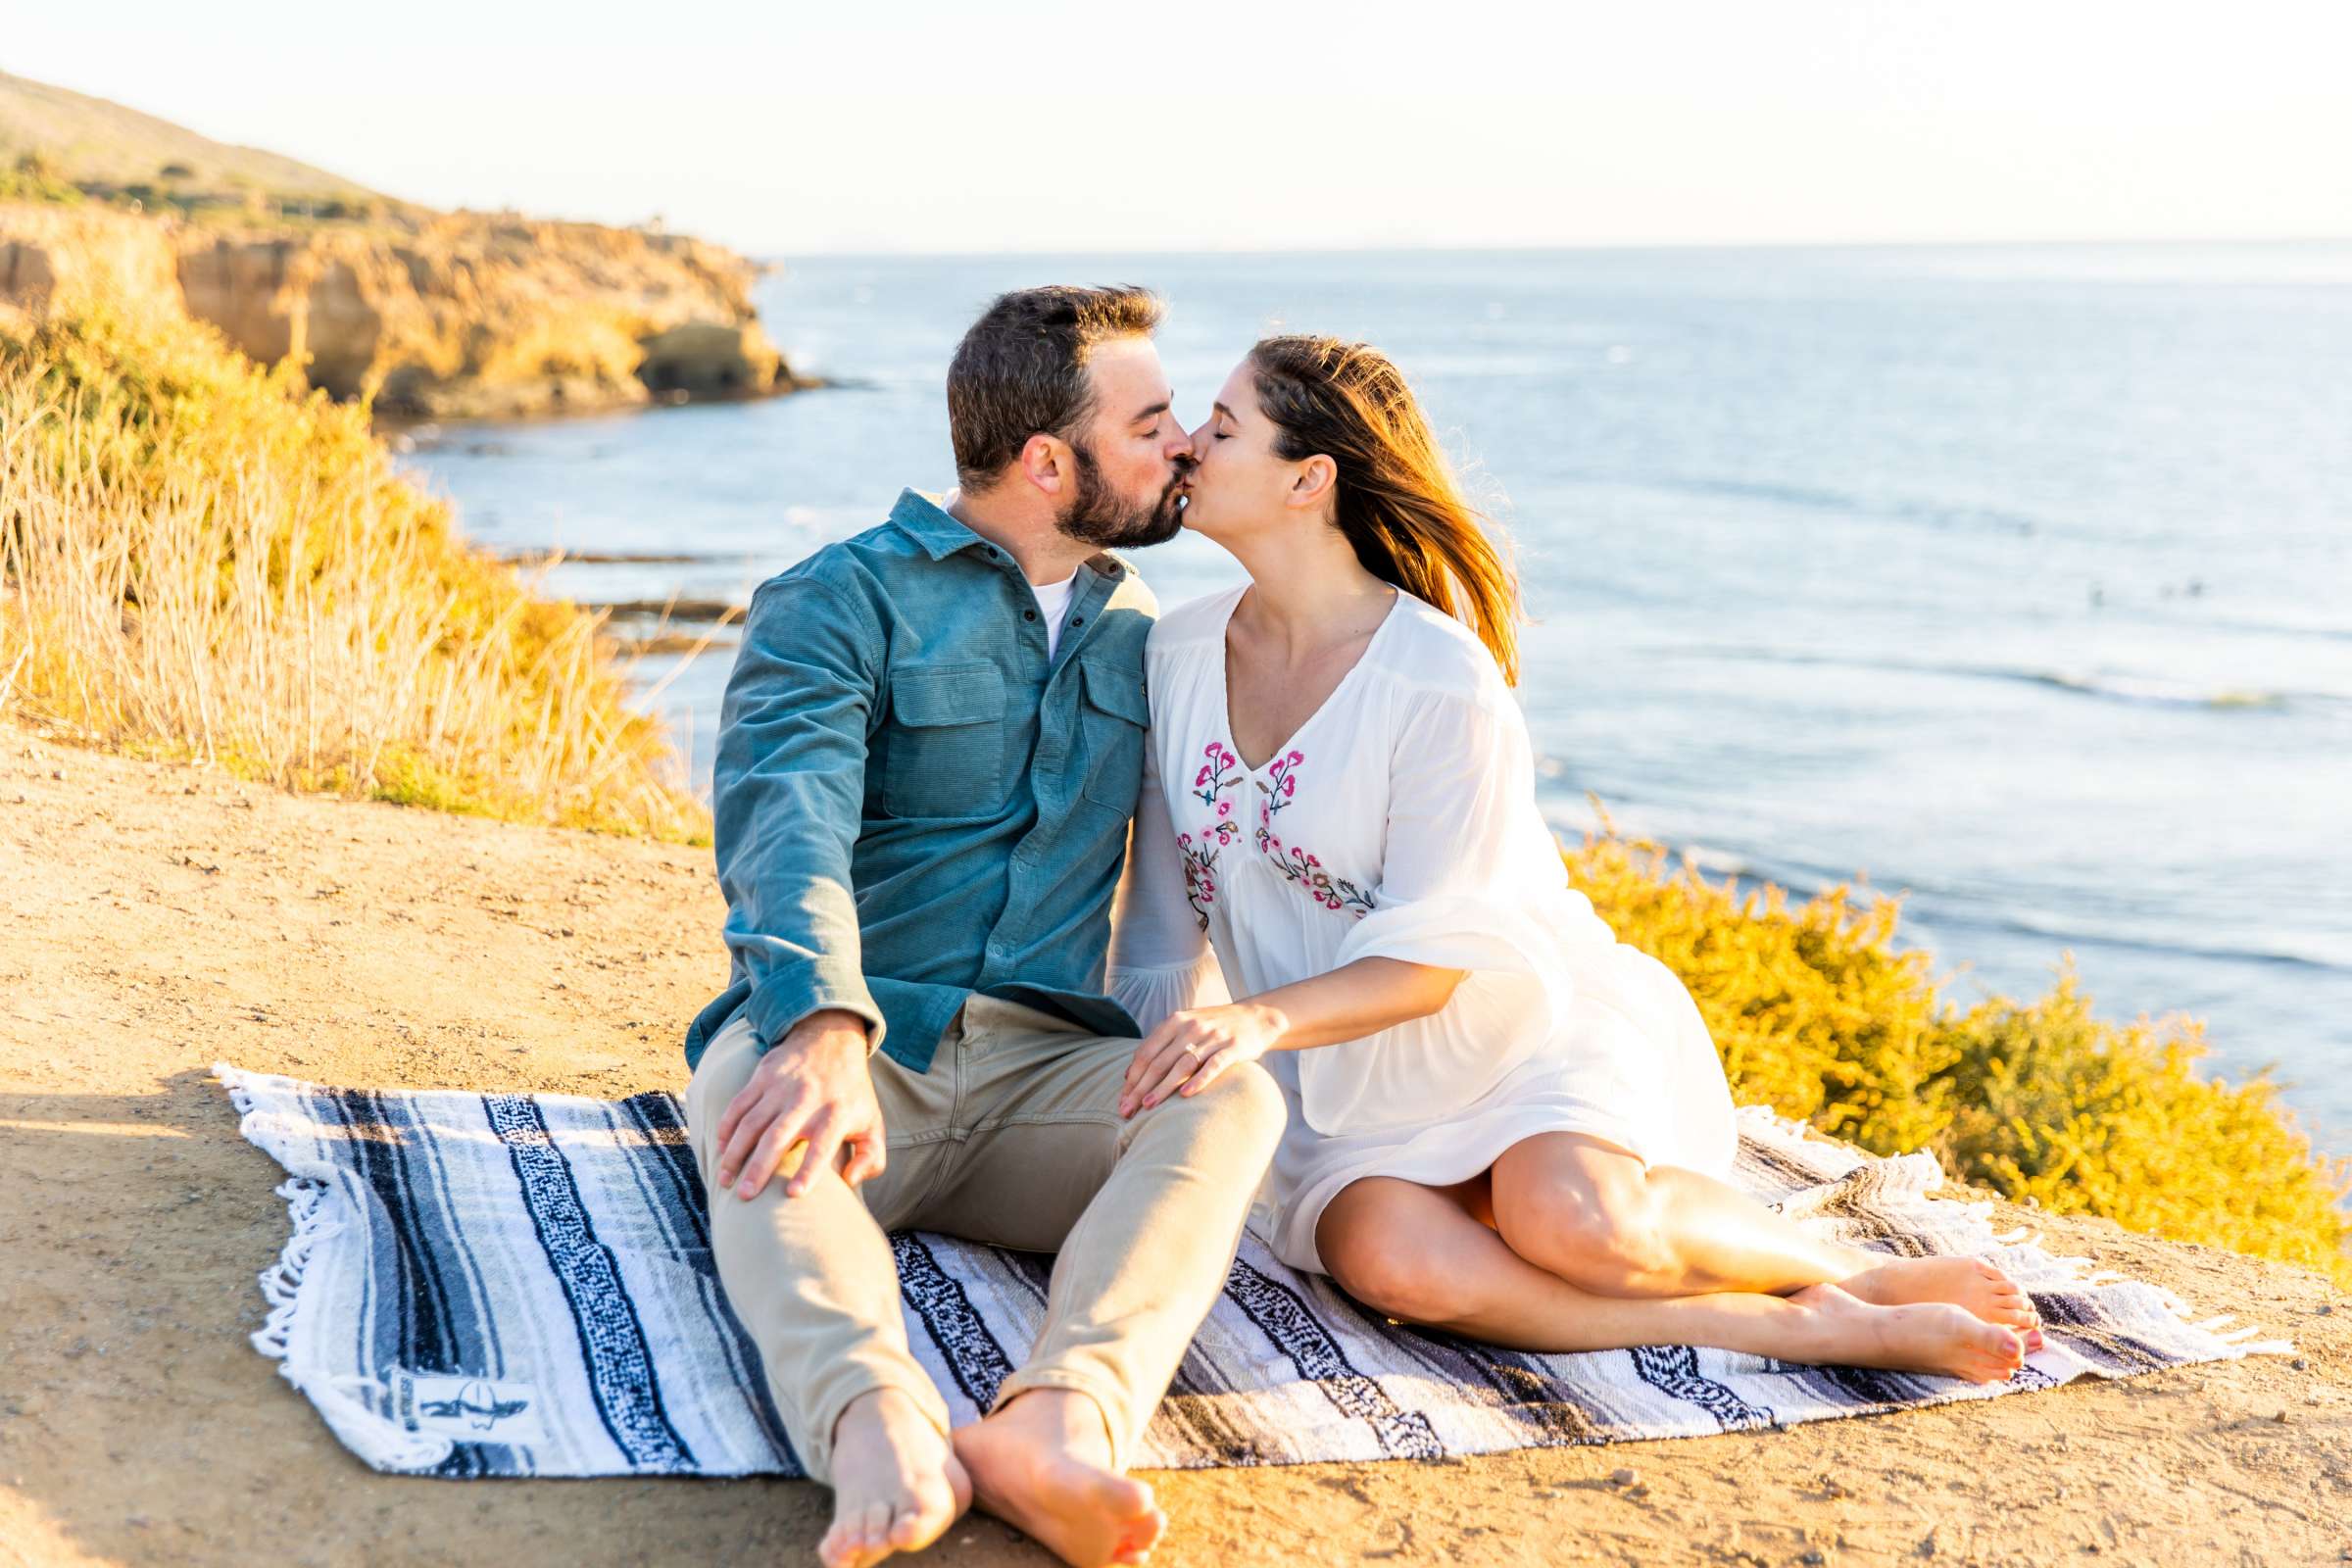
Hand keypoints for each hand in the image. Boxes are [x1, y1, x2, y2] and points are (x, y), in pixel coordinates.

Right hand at [714, 1008, 883, 1199]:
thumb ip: (871, 1158)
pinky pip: (738, 1105)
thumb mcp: (874, 1123)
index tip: (793, 1194)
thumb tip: (851, 1181)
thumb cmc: (852, 1094)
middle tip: (745, 1197)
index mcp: (837, 1114)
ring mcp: (781, 1087)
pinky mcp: (762, 1076)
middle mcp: (807, 1100)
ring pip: (751, 1123)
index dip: (809, 1170)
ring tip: (725, 1181)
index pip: (822, 1146)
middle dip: (759, 1168)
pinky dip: (726, 1128)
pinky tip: (721, 1149)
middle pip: (778, 1137)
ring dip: (735, 1153)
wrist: (832, 1039)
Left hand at [1117, 1002, 1284, 1117]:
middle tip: (1127, 1110)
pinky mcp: (1233, 1047)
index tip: (1122, 1100)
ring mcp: (1212, 1037)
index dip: (1132, 1078)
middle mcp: (1191, 1027)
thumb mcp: (1184, 1028)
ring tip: (1148, 1106)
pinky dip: (1198, 1079)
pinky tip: (1185, 1094)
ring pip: (1182, 1065)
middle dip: (1140, 1088)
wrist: (1255, 1017)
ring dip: (1163, 1087)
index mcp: (1175, 1022)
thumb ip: (1159, 1047)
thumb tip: (1128, 1075)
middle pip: (1159, 1061)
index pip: (1146, 1053)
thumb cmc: (1213, 1028)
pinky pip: (1213, 1065)